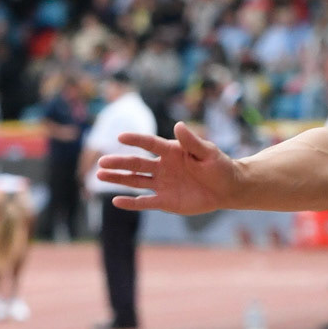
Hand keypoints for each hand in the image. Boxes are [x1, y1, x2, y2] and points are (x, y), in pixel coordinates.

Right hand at [96, 121, 240, 214]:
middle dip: (119, 163)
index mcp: (171, 151)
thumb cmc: (220, 166)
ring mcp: (162, 184)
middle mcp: (163, 166)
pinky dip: (131, 203)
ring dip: (118, 179)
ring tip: (99, 176)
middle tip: (101, 162)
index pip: (149, 143)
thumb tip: (178, 125)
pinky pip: (145, 202)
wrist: (228, 189)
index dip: (136, 140)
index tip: (120, 136)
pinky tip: (116, 201)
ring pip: (136, 181)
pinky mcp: (165, 201)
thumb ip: (192, 141)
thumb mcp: (208, 152)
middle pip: (137, 163)